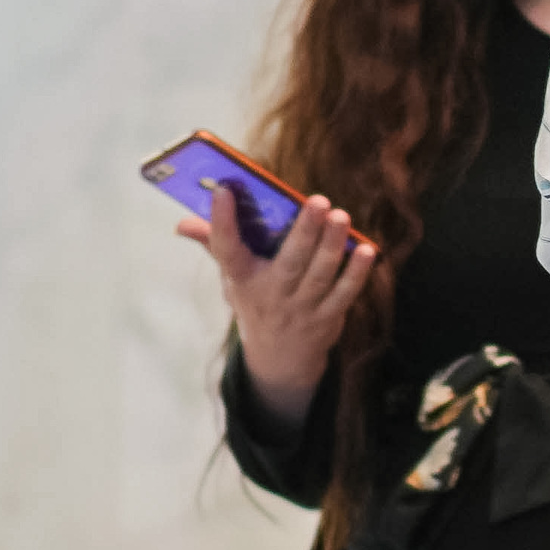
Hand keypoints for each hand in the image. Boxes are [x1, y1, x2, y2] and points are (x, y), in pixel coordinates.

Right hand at [177, 186, 376, 422]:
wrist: (279, 359)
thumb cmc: (256, 302)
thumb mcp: (231, 278)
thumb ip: (213, 244)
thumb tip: (182, 224)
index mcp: (243, 279)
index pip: (227, 250)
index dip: (222, 221)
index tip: (222, 191)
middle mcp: (272, 294)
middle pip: (289, 262)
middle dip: (304, 231)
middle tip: (318, 200)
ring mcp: (301, 308)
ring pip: (319, 275)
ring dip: (332, 246)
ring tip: (341, 216)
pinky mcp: (327, 318)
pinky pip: (344, 294)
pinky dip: (356, 274)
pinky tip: (367, 250)